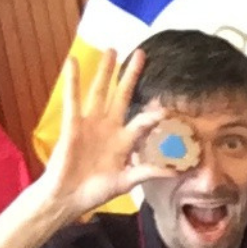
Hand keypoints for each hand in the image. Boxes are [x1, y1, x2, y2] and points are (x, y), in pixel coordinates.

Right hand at [40, 50, 177, 216]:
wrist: (69, 197)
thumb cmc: (96, 190)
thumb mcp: (128, 181)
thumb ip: (150, 171)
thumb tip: (177, 170)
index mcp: (124, 140)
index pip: (145, 120)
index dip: (157, 113)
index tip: (172, 102)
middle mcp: (109, 127)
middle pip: (122, 95)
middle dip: (130, 75)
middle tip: (140, 54)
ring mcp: (90, 124)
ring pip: (99, 91)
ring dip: (105, 71)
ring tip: (111, 50)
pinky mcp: (72, 125)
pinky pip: (73, 99)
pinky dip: (73, 81)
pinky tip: (73, 62)